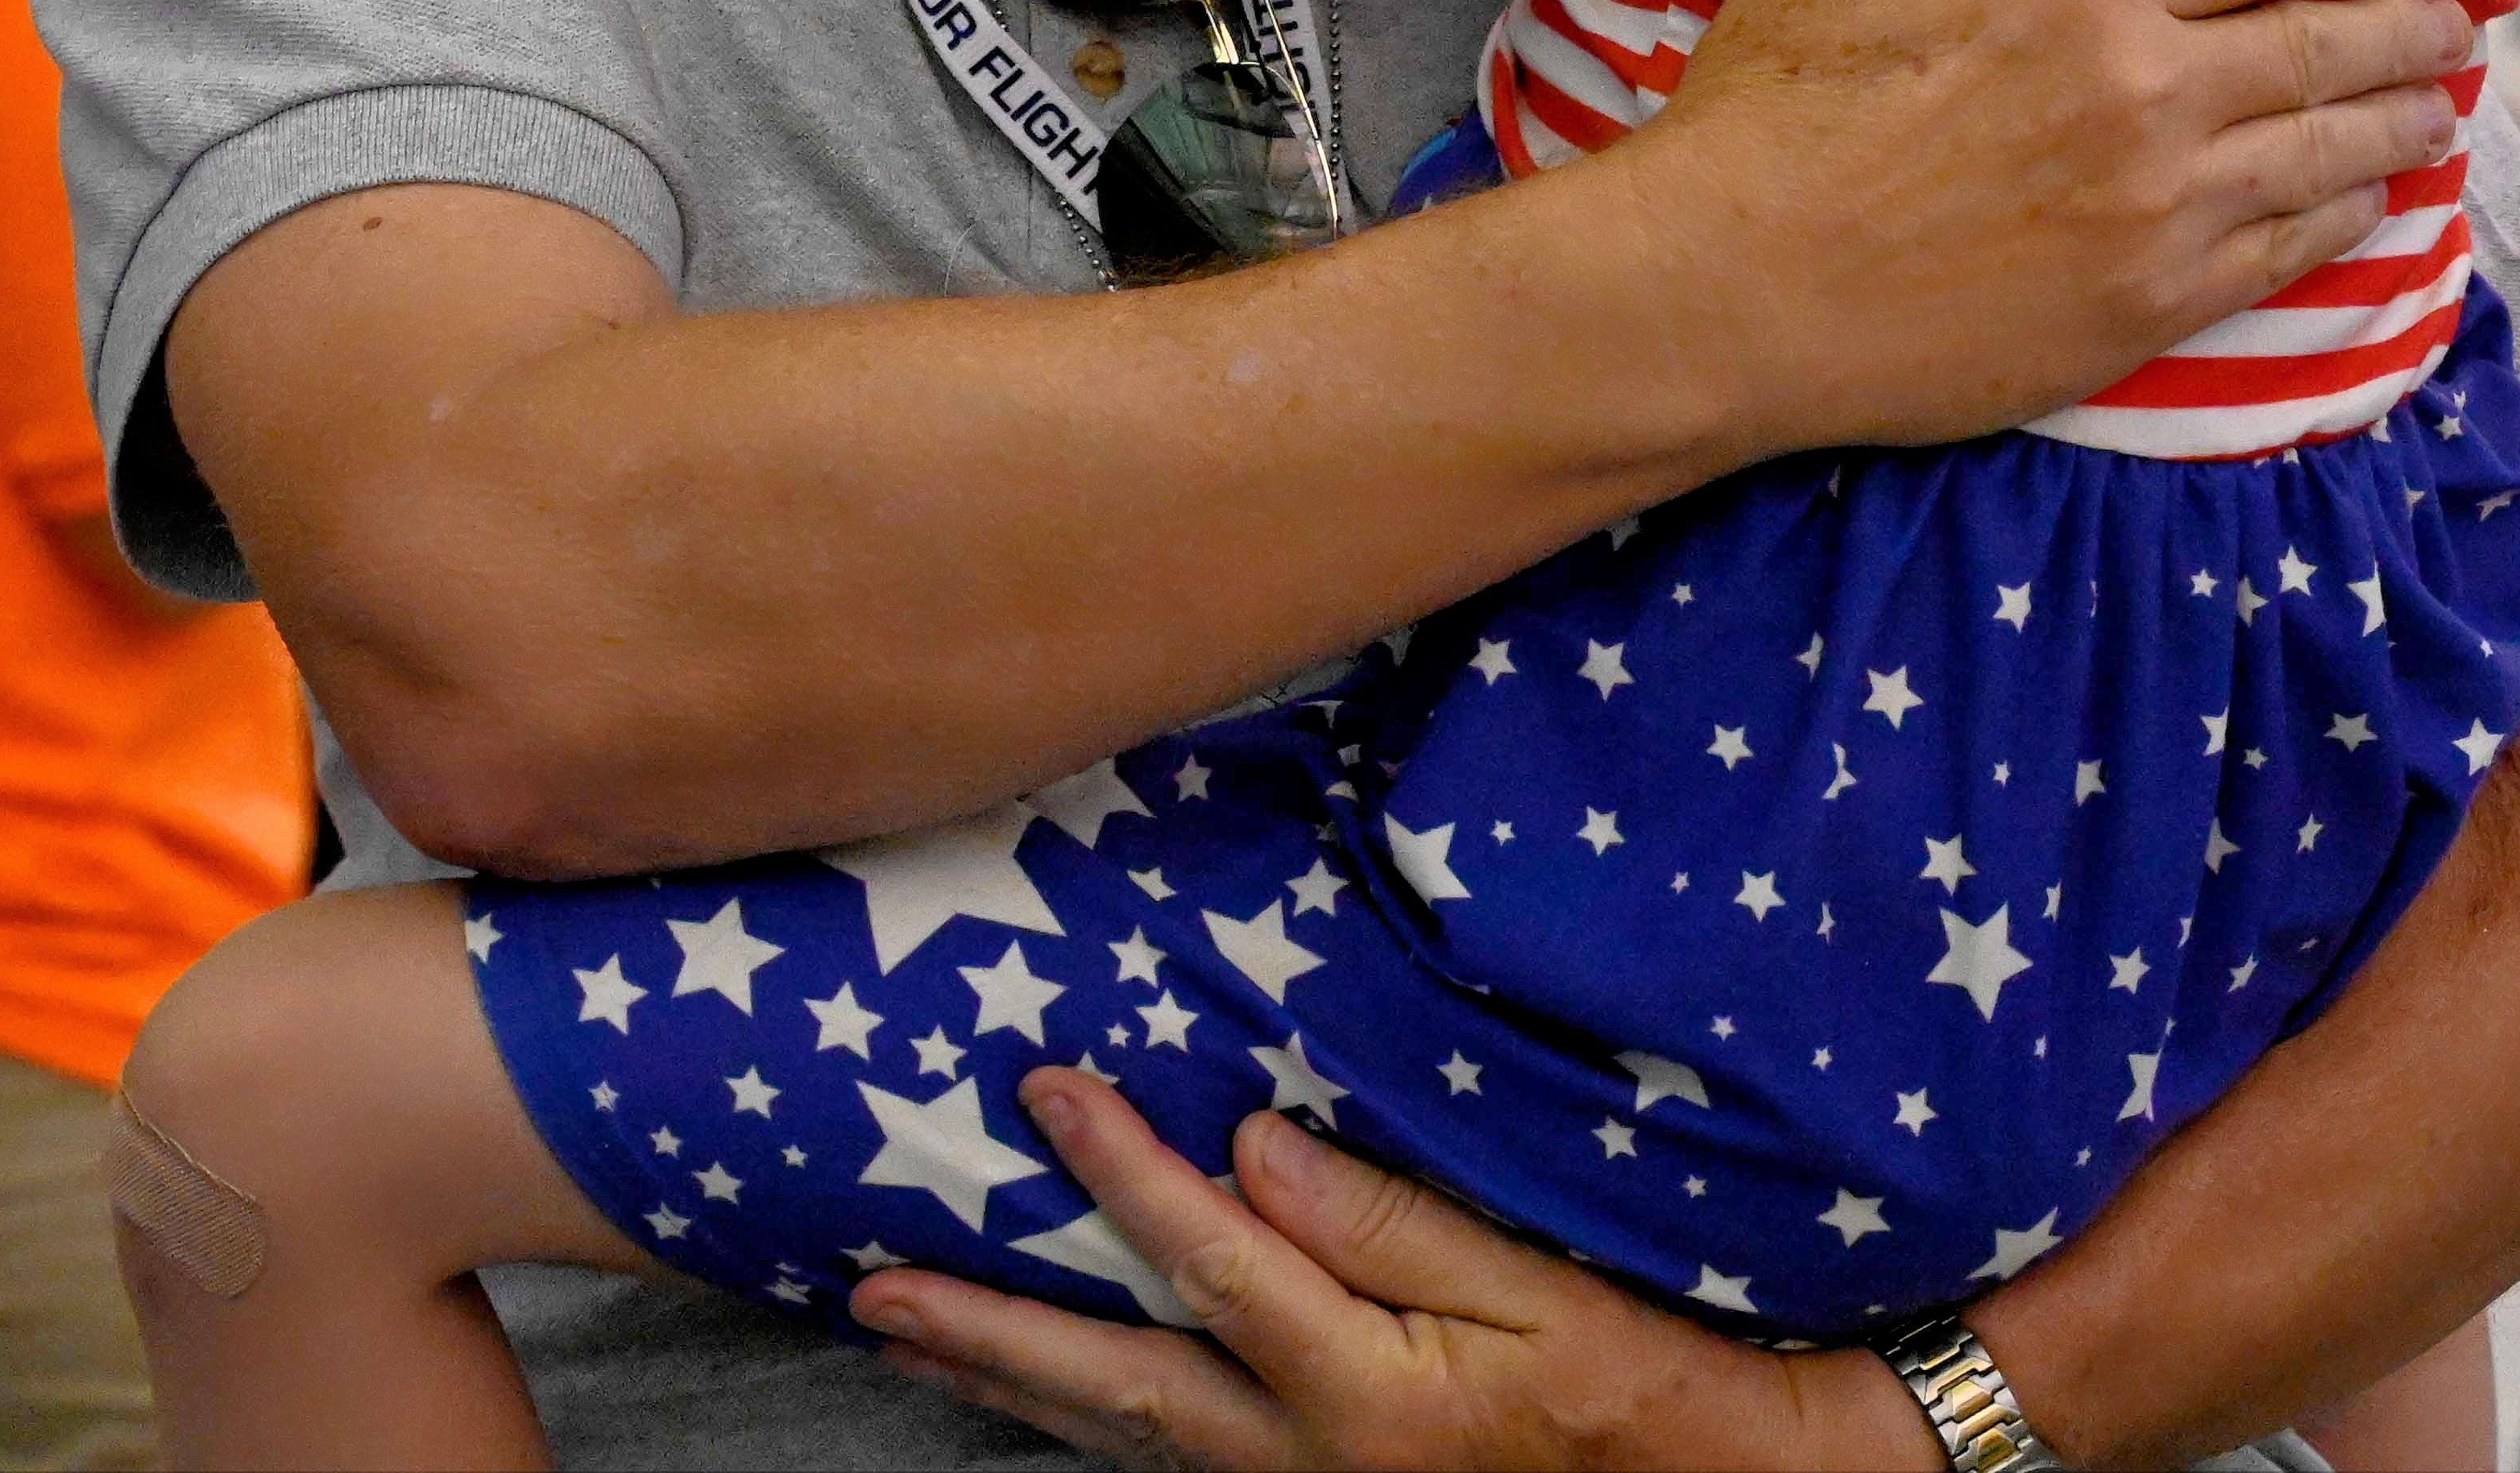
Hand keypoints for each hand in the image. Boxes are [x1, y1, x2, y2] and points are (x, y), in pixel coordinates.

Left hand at [851, 1072, 1930, 1472]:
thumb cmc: (1644, 1375)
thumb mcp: (1540, 1288)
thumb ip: (1390, 1221)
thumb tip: (1248, 1147)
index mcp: (1365, 1387)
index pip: (1209, 1258)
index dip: (1120, 1169)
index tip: (1044, 1083)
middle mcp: (1307, 1456)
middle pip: (1114, 1386)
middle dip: (989, 1334)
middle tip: (875, 1288)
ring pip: (1120, 1438)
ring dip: (1010, 1385)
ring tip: (908, 1338)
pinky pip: (1162, 1462)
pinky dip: (1082, 1424)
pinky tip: (1036, 1392)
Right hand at [1590, 0, 2469, 458]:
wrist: (1736, 287)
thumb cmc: (1782, 91)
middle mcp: (2153, 94)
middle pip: (2328, 47)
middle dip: (2411, 27)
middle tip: (2459, 17)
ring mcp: (2163, 211)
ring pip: (2330, 153)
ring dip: (2397, 122)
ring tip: (2437, 108)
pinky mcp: (2149, 309)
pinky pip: (2287, 253)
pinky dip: (2344, 218)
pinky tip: (2365, 203)